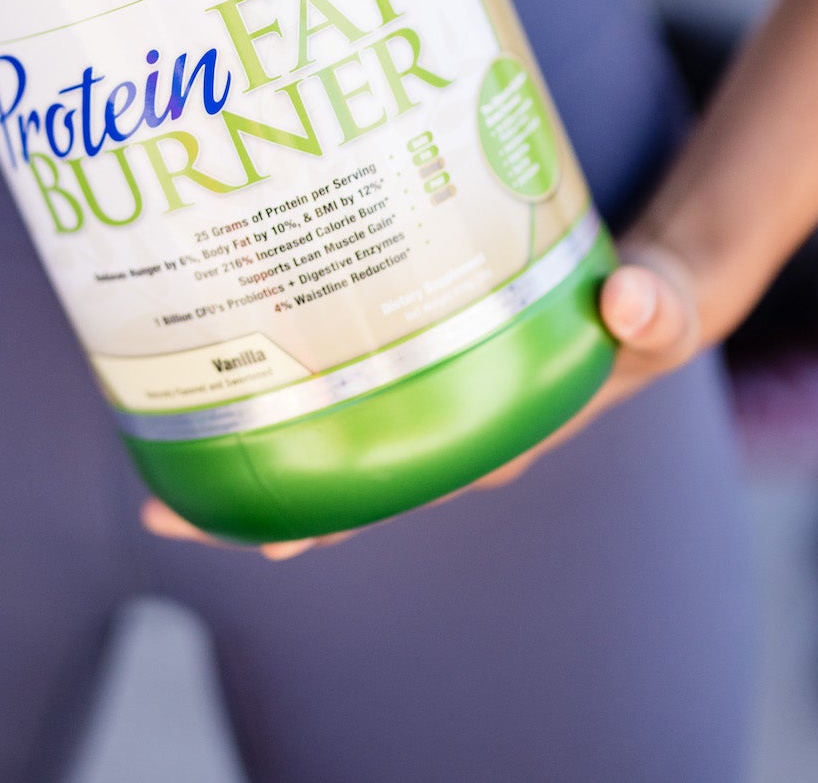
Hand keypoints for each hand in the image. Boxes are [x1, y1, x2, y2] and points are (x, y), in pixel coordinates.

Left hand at [141, 240, 703, 559]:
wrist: (638, 284)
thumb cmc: (642, 315)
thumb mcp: (661, 312)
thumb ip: (656, 307)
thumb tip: (632, 300)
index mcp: (496, 440)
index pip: (404, 489)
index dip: (331, 514)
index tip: (261, 533)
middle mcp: (446, 428)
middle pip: (341, 477)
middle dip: (259, 497)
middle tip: (166, 512)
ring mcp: (422, 389)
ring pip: (326, 428)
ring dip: (250, 436)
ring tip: (156, 446)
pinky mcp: (407, 344)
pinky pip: (338, 369)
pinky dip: (282, 369)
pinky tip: (220, 351)